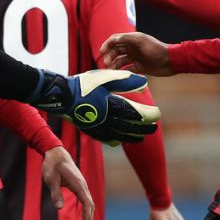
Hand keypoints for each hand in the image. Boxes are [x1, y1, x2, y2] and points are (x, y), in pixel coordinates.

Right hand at [28, 69, 160, 143]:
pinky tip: (118, 141)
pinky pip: (105, 137)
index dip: (148, 115)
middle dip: (143, 128)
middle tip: (154, 129)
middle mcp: (108, 119)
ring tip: (141, 138)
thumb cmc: (84, 84)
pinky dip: (114, 139)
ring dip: (132, 136)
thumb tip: (144, 83)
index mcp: (113, 105)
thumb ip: (125, 80)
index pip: (136, 113)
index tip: (158, 115)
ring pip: (119, 134)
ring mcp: (98, 126)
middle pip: (130, 126)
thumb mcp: (105, 77)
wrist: (61, 96)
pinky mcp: (90, 129)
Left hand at [41, 146, 94, 219]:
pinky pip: (85, 198)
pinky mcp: (78, 184)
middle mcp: (82, 184)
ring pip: (89, 201)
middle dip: (89, 217)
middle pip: (90, 203)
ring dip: (88, 214)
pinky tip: (84, 215)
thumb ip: (55, 193)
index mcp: (77, 183)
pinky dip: (86, 208)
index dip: (87, 215)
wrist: (55, 153)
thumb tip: (59, 208)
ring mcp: (81, 184)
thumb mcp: (50, 179)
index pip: (87, 202)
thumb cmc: (52, 165)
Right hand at [100, 32, 173, 76]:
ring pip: (120, 61)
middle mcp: (132, 48)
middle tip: (107, 64)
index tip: (101, 52)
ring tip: (111, 71)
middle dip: (109, 57)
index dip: (107, 45)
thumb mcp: (141, 41)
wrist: (171, 61)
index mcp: (132, 39)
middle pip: (115, 51)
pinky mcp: (139, 67)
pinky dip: (122, 72)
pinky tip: (120, 75)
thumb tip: (113, 39)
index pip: (115, 40)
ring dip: (114, 65)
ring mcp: (135, 58)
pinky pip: (127, 69)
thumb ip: (127, 39)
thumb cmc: (157, 49)